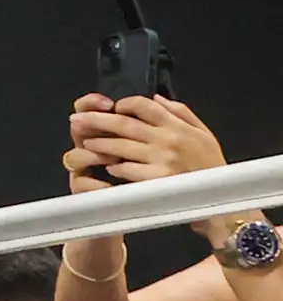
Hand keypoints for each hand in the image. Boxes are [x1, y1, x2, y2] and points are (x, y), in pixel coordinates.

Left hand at [71, 93, 229, 196]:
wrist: (224, 203)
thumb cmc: (212, 169)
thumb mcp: (204, 135)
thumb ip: (181, 113)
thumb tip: (156, 98)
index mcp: (179, 126)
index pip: (144, 105)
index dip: (124, 103)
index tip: (111, 107)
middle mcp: (168, 139)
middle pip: (124, 123)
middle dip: (96, 120)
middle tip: (76, 119)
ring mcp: (161, 159)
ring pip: (120, 146)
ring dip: (99, 144)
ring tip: (85, 142)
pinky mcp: (155, 180)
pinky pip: (126, 169)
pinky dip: (115, 167)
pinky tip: (108, 166)